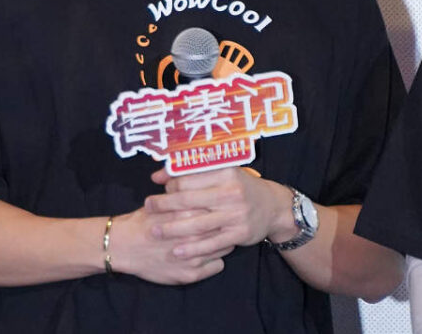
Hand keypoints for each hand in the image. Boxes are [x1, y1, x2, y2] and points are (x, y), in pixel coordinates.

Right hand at [108, 207, 233, 284]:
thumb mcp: (163, 200)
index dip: (219, 208)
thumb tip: (207, 186)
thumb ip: (185, 195)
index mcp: (188, 213)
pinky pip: (218, 266)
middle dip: (223, 225)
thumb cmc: (143, 221)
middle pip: (224, 228)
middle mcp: (194, 236)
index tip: (218, 208)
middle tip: (220, 223)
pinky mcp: (191, 274)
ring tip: (212, 239)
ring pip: (225, 248)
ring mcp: (194, 257)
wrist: (123, 246)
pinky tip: (205, 254)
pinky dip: (214, 260)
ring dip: (221, 243)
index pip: (218, 209)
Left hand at [144, 167, 297, 260]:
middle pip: (189, 200)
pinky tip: (177, 251)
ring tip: (155, 231)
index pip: (188, 178)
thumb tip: (157, 175)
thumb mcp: (220, 172)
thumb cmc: (239, 187)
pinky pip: (212, 243)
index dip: (170, 185)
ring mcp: (236, 215)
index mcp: (225, 172)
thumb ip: (189, 171)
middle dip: (164, 205)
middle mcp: (231, 193)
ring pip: (198, 223)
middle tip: (148, 208)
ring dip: (173, 229)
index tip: (161, 189)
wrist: (272, 207)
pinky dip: (193, 249)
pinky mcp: (240, 234)